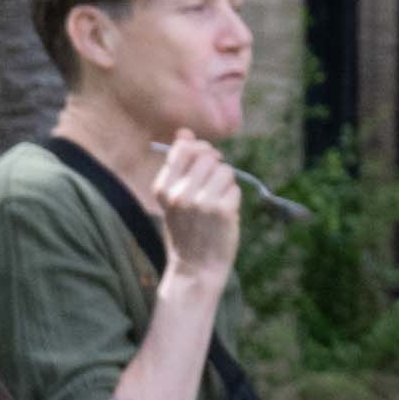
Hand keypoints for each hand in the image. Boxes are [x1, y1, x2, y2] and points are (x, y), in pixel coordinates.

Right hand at [131, 124, 242, 265]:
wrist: (195, 268)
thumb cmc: (186, 230)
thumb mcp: (173, 198)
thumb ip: (178, 165)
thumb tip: (184, 131)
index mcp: (163, 187)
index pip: (184, 148)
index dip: (199, 148)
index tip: (205, 160)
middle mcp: (179, 193)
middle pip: (208, 156)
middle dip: (215, 167)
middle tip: (212, 187)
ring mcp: (201, 201)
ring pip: (225, 170)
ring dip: (226, 184)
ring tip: (217, 203)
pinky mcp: (222, 210)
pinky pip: (235, 188)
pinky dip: (233, 199)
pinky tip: (224, 215)